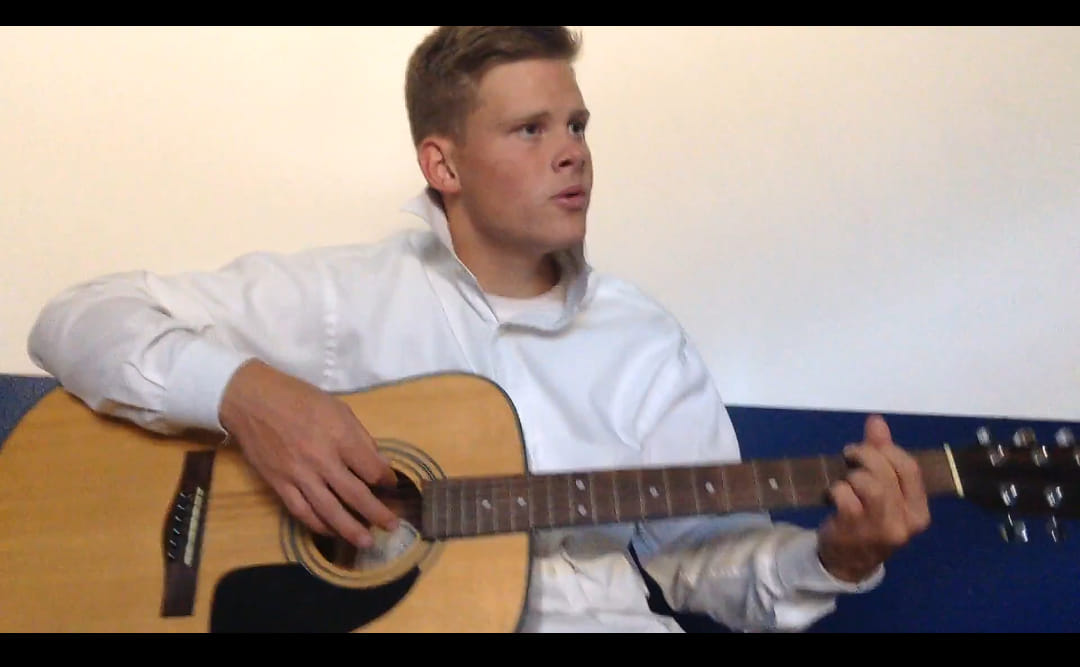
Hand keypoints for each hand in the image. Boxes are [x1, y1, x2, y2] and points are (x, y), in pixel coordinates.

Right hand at [218, 360, 398, 547]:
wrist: (251, 401)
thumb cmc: (299, 398)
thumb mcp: (338, 408)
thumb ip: (359, 437)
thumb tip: (378, 463)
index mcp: (339, 436)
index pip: (371, 468)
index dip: (386, 480)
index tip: (391, 485)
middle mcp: (321, 459)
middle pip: (355, 495)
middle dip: (377, 513)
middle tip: (392, 526)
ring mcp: (298, 475)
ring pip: (329, 511)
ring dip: (350, 530)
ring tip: (366, 542)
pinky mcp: (279, 485)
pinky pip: (302, 512)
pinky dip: (319, 525)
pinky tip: (332, 531)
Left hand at [817, 415, 930, 582]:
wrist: (849, 563)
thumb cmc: (869, 521)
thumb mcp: (884, 492)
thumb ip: (883, 455)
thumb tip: (876, 421)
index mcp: (919, 512)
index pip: (910, 469)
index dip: (888, 450)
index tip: (869, 447)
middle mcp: (905, 522)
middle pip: (887, 472)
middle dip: (865, 456)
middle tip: (850, 455)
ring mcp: (880, 528)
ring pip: (869, 484)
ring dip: (852, 474)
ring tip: (844, 477)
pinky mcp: (854, 530)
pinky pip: (845, 496)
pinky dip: (836, 489)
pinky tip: (833, 495)